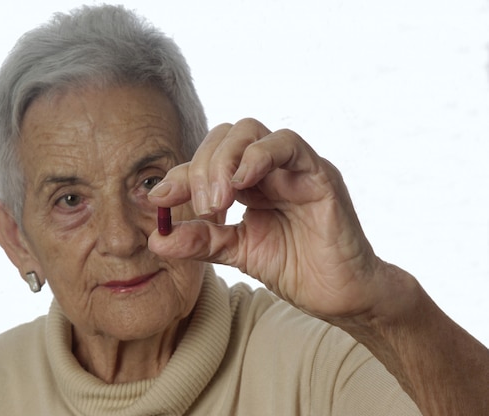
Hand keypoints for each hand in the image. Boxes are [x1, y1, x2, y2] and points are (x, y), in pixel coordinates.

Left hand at [148, 118, 386, 320]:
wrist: (340, 295)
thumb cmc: (296, 269)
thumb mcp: (237, 252)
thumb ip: (200, 241)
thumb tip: (156, 239)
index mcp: (249, 184)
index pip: (208, 161)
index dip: (180, 175)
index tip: (159, 199)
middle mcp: (269, 169)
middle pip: (225, 137)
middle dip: (201, 167)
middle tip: (201, 207)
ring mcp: (294, 168)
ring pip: (250, 132)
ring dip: (223, 161)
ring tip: (217, 201)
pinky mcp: (319, 174)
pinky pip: (288, 144)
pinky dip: (259, 156)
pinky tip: (242, 183)